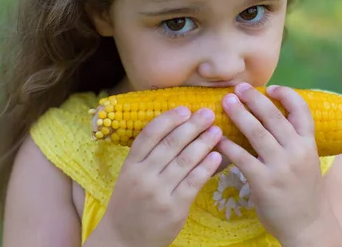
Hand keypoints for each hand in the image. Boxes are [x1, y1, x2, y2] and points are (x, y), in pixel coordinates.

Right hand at [100, 106, 222, 246]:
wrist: (124, 240)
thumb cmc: (130, 203)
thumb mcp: (130, 176)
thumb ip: (148, 156)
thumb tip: (176, 128)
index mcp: (131, 165)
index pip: (149, 135)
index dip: (168, 119)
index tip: (185, 109)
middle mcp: (143, 176)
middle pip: (170, 144)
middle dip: (192, 126)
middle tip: (208, 113)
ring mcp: (158, 193)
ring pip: (184, 161)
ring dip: (203, 142)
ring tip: (217, 130)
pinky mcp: (174, 208)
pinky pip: (193, 182)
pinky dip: (206, 167)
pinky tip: (217, 155)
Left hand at [216, 83, 339, 245]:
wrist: (308, 225)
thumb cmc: (303, 190)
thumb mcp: (307, 160)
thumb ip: (294, 140)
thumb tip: (275, 114)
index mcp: (309, 144)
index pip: (302, 111)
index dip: (287, 95)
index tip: (270, 87)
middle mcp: (297, 151)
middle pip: (274, 116)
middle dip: (254, 99)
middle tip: (238, 87)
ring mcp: (281, 166)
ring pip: (257, 133)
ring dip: (240, 114)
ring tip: (226, 102)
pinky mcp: (264, 182)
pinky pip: (243, 158)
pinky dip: (229, 146)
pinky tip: (217, 138)